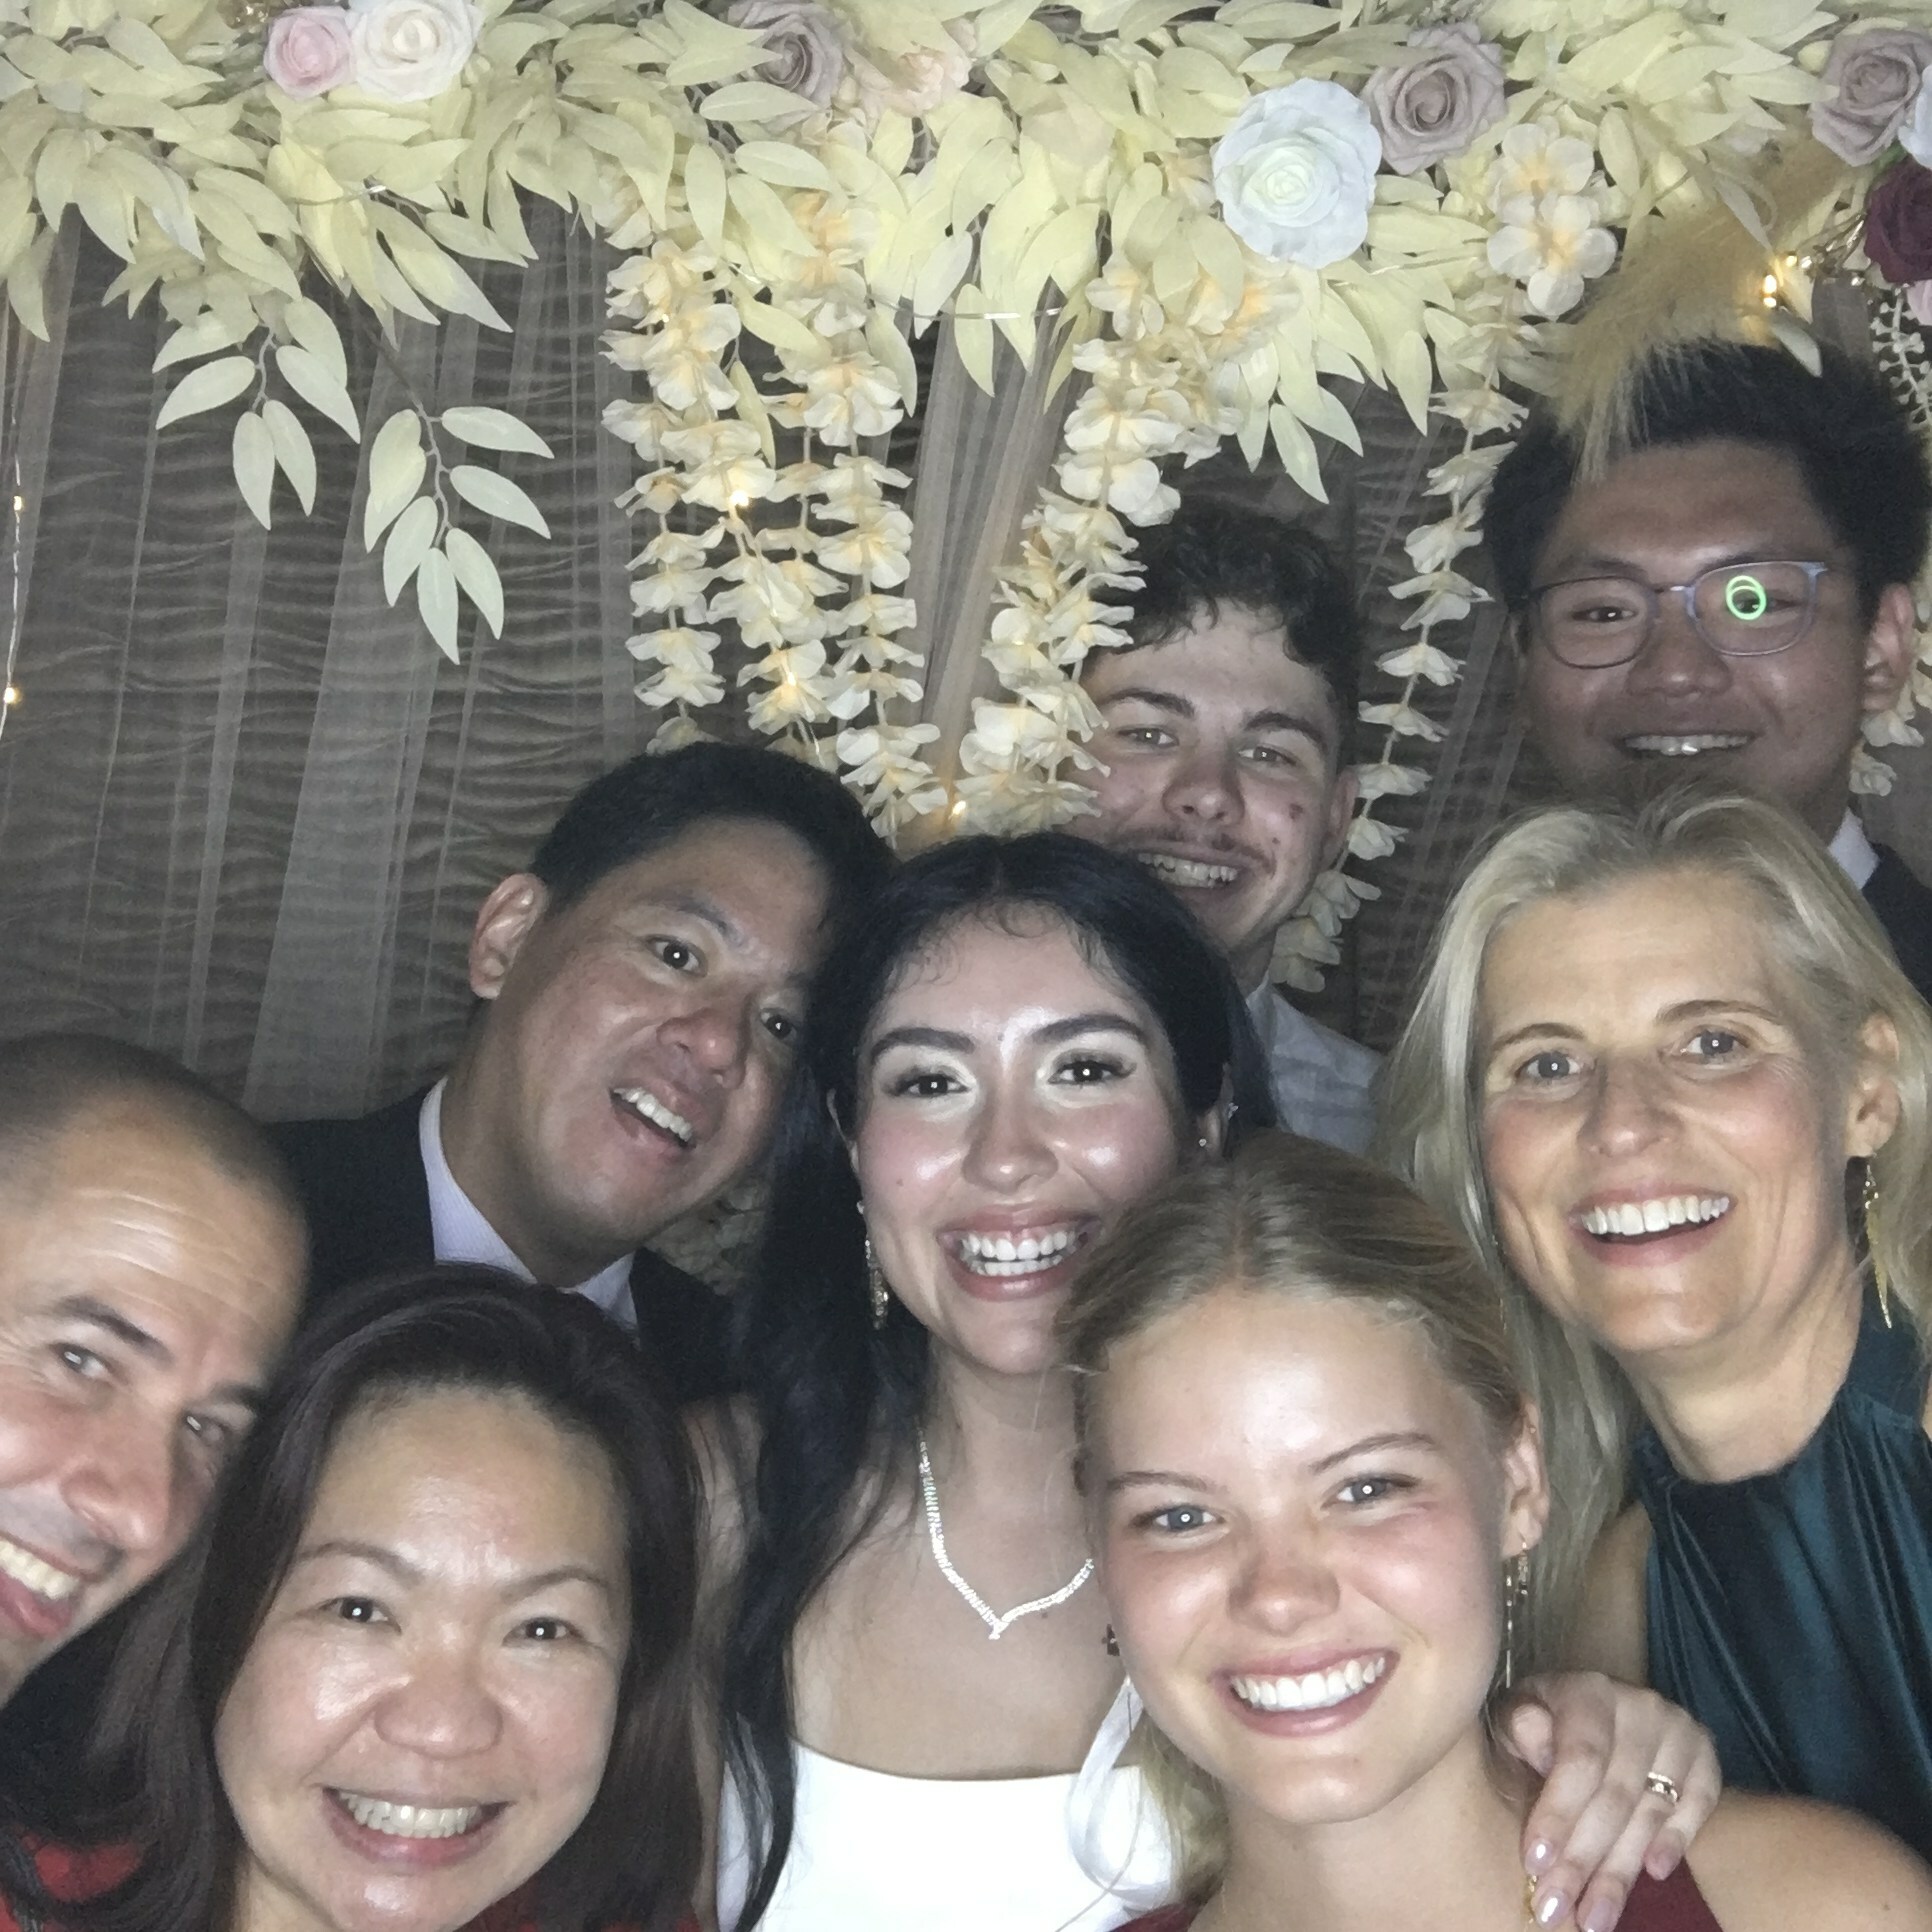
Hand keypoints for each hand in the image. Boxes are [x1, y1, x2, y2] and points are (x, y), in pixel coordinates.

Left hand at [1502, 1671, 1719, 1931]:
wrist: (1592, 1705)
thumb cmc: (1542, 1718)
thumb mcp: (1516, 1714)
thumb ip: (1521, 1726)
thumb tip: (1536, 1741)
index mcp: (1588, 1690)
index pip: (1580, 1760)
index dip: (1559, 1814)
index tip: (1535, 1863)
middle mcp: (1641, 1705)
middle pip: (1615, 1796)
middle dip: (1583, 1860)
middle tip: (1555, 1908)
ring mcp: (1679, 1729)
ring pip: (1651, 1812)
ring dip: (1620, 1872)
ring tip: (1594, 1917)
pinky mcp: (1705, 1755)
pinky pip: (1698, 1806)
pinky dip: (1676, 1842)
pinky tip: (1652, 1874)